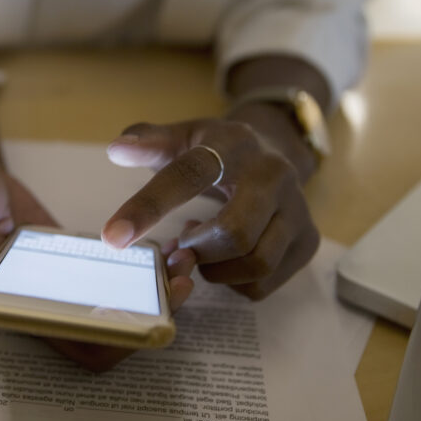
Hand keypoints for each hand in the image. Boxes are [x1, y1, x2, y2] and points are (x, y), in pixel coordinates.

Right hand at [0, 152, 195, 372]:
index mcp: (13, 307)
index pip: (69, 342)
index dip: (111, 339)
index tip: (148, 317)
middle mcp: (43, 305)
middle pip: (105, 335)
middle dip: (149, 319)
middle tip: (182, 285)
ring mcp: (64, 287)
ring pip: (117, 309)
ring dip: (155, 297)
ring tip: (182, 263)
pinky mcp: (78, 267)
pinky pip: (115, 280)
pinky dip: (144, 272)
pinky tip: (168, 248)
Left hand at [101, 114, 319, 299]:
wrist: (278, 150)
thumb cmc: (218, 150)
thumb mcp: (185, 137)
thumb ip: (150, 141)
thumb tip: (117, 148)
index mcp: (234, 144)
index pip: (188, 175)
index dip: (148, 207)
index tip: (113, 238)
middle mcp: (274, 174)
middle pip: (235, 233)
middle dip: (197, 250)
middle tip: (177, 247)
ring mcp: (297, 210)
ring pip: (255, 264)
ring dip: (214, 269)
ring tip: (199, 248)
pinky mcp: (307, 241)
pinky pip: (263, 284)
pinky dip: (232, 282)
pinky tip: (224, 258)